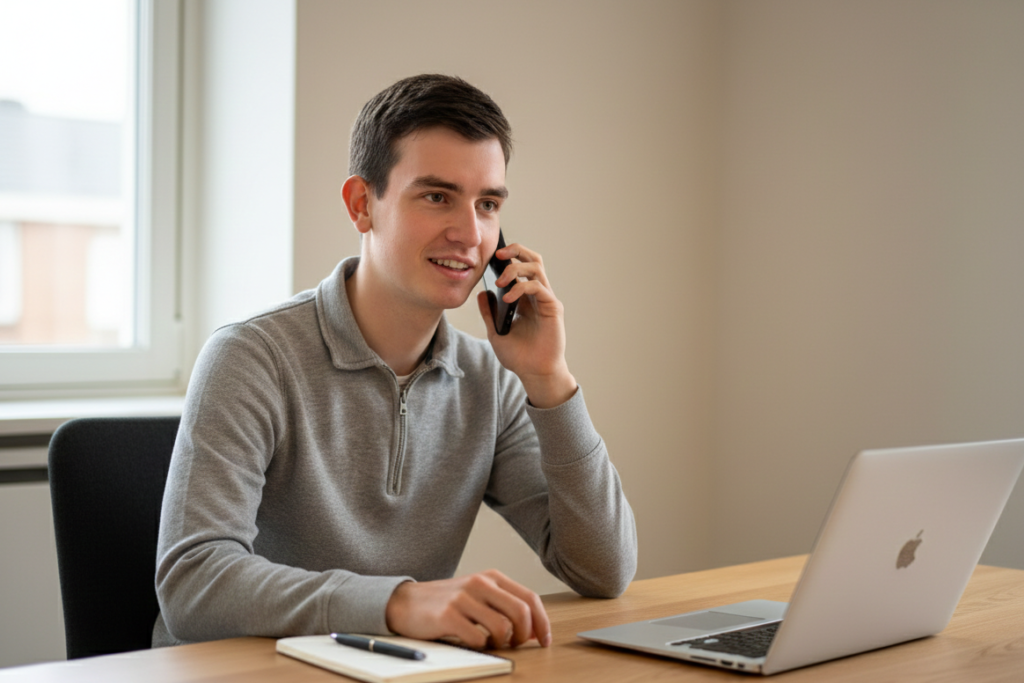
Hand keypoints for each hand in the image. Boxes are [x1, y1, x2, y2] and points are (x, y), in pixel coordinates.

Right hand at [385, 570, 551, 648]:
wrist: (407, 602)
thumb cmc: (448, 602)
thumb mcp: (479, 596)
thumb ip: (505, 606)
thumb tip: (534, 630)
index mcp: (492, 577)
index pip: (530, 598)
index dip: (542, 622)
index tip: (544, 639)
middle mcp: (480, 583)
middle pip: (521, 612)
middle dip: (525, 635)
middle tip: (516, 644)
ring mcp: (464, 598)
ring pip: (502, 627)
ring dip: (502, 643)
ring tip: (491, 644)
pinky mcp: (448, 615)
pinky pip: (477, 638)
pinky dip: (480, 647)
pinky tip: (473, 643)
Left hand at [476, 242, 576, 408]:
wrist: (534, 373)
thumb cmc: (519, 356)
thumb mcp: (495, 332)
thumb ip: (489, 312)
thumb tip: (481, 293)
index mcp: (525, 298)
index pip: (520, 267)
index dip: (509, 257)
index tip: (491, 257)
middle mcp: (537, 295)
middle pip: (532, 260)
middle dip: (516, 250)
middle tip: (499, 255)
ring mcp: (546, 300)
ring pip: (536, 268)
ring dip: (516, 269)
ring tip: (500, 282)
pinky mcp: (553, 308)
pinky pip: (538, 287)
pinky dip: (522, 288)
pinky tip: (508, 298)